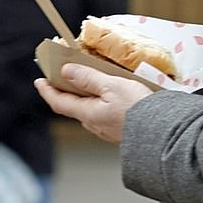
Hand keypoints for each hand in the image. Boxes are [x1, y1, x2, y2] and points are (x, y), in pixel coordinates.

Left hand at [34, 64, 152, 143]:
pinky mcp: (120, 130)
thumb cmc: (137, 107)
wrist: (162, 130)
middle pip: (73, 107)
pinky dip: (99, 102)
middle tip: (63, 77)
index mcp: (88, 114)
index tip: (39, 80)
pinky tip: (109, 96)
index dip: (47, 91)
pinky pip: (103, 114)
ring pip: (89, 111)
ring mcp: (107, 130)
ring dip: (84, 97)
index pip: (59, 102)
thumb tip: (66, 72)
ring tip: (88, 83)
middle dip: (66, 92)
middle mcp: (94, 124)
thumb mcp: (112, 86)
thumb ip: (88, 78)